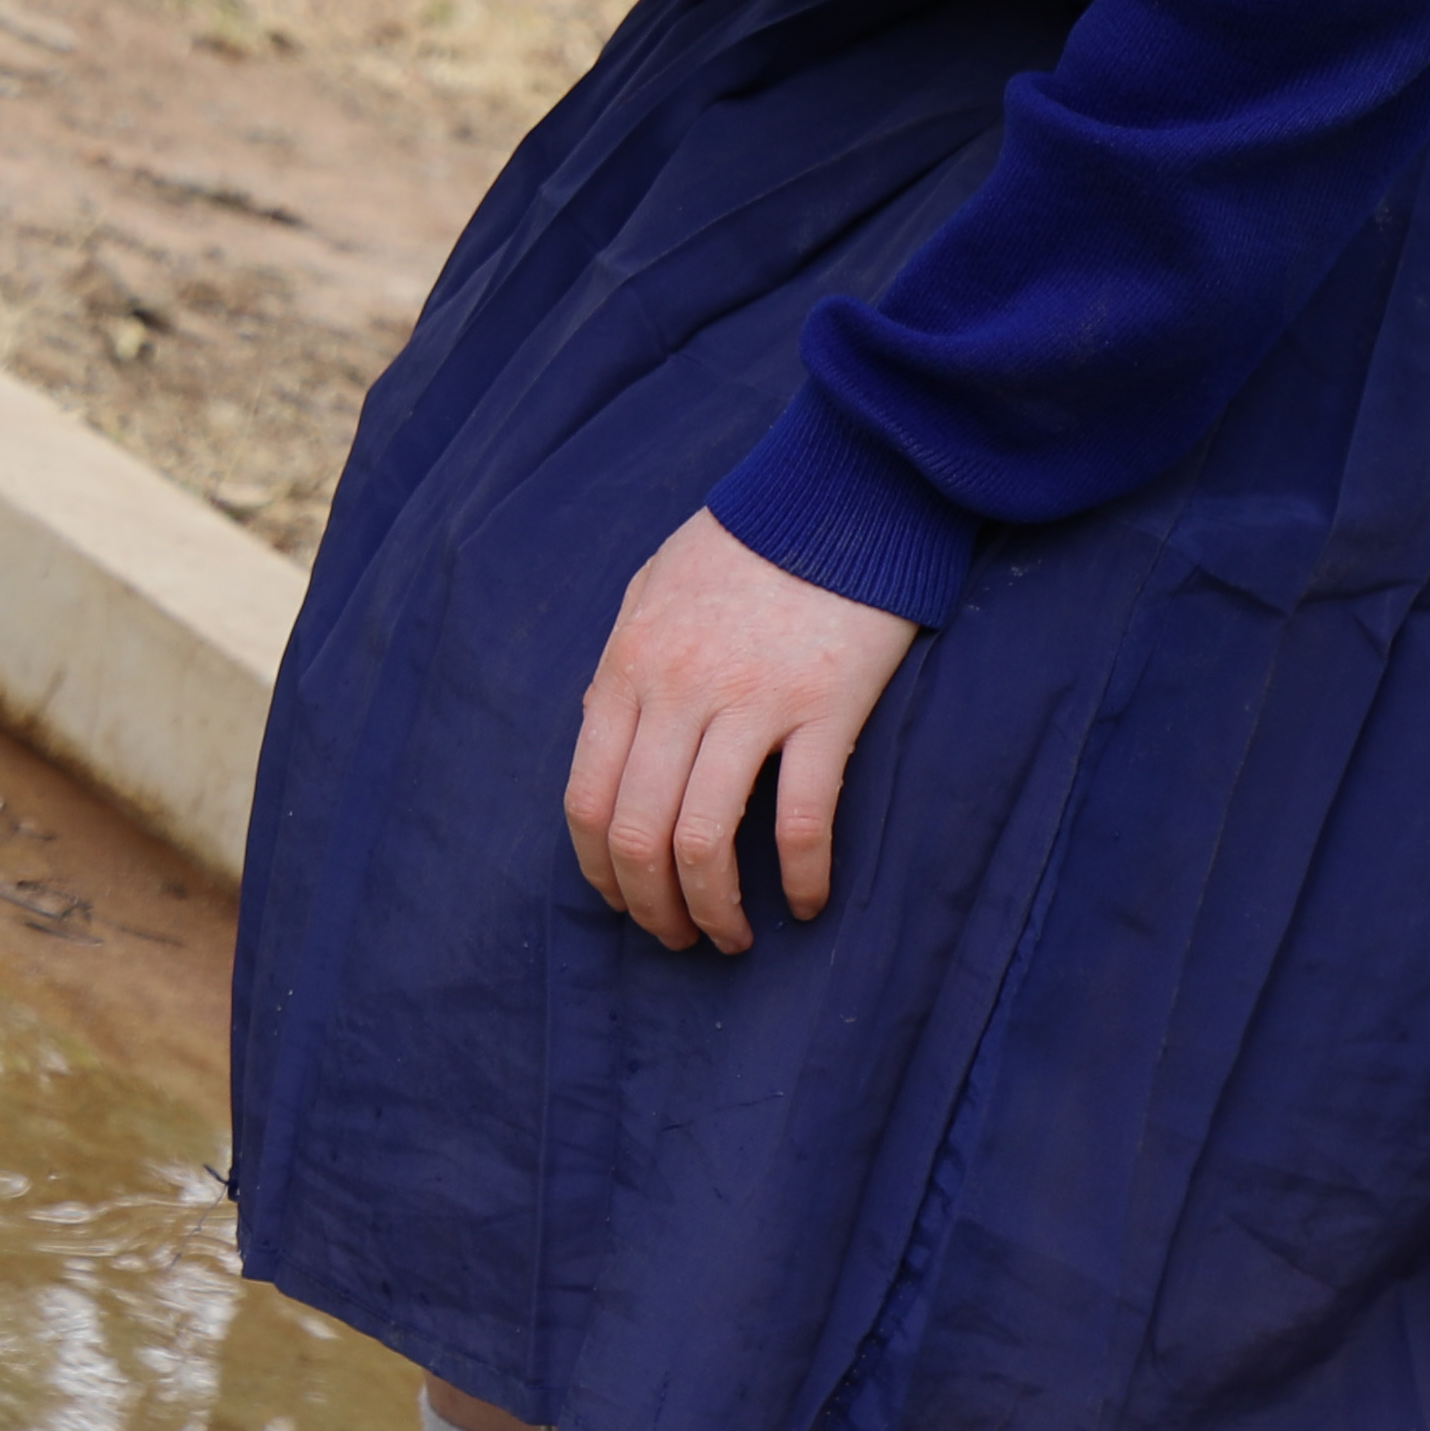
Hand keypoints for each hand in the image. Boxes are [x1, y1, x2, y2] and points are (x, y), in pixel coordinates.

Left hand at [563, 511, 917, 953]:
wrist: (840, 492)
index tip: (624, 903)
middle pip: (640, 834)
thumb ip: (622, 664)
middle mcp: (678, 691)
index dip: (600, 872)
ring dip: (715, 910)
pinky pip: (800, 819)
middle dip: (652, 908)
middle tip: (678, 938)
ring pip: (706, 840)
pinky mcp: (825, 709)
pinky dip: (799, 878)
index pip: (589, 799)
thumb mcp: (652, 590)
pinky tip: (806, 902)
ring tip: (732, 938)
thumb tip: (600, 732)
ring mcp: (751, 701)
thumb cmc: (744, 545)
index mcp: (628, 667)